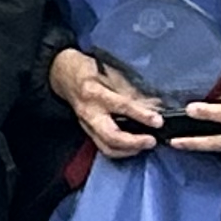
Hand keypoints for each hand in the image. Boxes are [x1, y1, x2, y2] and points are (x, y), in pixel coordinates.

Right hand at [49, 46, 164, 158]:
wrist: (62, 75)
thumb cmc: (88, 69)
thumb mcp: (109, 72)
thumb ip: (131, 90)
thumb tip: (154, 105)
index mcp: (94, 92)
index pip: (120, 106)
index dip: (141, 115)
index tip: (158, 121)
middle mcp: (89, 112)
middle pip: (111, 136)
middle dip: (134, 142)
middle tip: (151, 141)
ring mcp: (86, 125)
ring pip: (107, 147)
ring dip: (129, 151)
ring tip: (145, 145)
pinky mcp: (88, 132)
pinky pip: (104, 147)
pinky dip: (121, 151)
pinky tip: (134, 147)